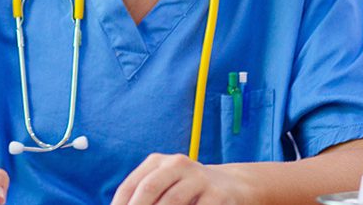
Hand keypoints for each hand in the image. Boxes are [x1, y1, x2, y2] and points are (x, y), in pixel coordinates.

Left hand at [112, 153, 249, 204]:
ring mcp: (199, 178)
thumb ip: (146, 198)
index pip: (130, 185)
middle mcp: (177, 164)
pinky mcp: (218, 195)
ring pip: (173, 201)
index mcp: (157, 162)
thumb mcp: (165, 187)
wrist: (232, 186)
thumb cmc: (187, 191)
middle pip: (149, 188)